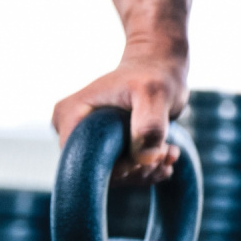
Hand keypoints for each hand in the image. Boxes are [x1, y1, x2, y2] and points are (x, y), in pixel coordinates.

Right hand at [51, 49, 186, 184]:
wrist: (161, 67)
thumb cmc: (156, 74)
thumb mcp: (155, 92)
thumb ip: (150, 124)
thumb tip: (145, 160)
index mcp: (70, 115)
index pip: (82, 162)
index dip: (116, 169)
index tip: (148, 158)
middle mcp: (72, 130)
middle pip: (97, 171)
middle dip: (135, 171)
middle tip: (166, 152)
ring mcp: (88, 140)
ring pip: (113, 174)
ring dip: (145, 171)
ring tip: (170, 151)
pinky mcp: (105, 147)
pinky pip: (122, 170)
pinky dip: (146, 169)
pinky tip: (168, 155)